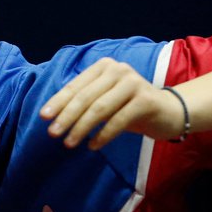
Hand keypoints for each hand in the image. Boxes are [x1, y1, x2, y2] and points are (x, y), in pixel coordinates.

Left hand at [39, 58, 183, 148]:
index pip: (75, 86)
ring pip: (100, 108)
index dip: (58, 102)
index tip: (43, 117)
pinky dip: (103, 134)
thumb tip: (52, 116)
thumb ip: (84, 102)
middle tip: (52, 133)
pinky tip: (92, 146)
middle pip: (85, 97)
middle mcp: (118, 70)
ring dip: (81, 127)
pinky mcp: (146, 100)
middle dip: (66, 116)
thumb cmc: (129, 107)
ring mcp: (133, 83)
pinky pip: (119, 120)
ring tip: (69, 143)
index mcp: (103, 66)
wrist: (168, 112)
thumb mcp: (105, 100)